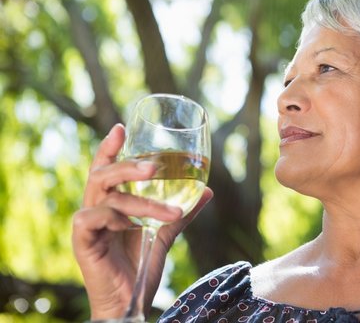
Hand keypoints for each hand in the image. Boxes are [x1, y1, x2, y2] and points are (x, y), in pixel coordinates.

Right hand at [72, 124, 212, 318]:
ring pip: (106, 196)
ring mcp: (86, 224)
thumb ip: (182, 212)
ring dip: (140, 201)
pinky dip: (116, 217)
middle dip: (125, 165)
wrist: (130, 301)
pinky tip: (134, 226)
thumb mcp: (164, 233)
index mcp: (111, 203)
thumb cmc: (140, 265)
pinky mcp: (82, 240)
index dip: (110, 147)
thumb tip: (207, 191)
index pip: (106, 169)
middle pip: (102, 174)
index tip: (121, 128)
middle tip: (153, 166)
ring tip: (170, 211)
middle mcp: (95, 208)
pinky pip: (93, 217)